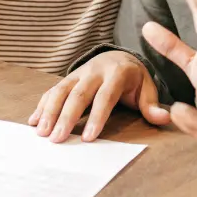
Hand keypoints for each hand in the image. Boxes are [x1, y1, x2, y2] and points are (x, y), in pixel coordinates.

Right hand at [28, 50, 167, 142]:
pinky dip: (42, 105)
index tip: (89, 138)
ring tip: (41, 132)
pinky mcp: (67, 78)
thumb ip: (151, 104)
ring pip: (61, 90)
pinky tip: (33, 122)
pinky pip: (52, 90)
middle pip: (78, 94)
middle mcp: (95, 71)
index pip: (106, 97)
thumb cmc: (133, 79)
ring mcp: (78, 73)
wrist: (118, 57)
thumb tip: (164, 117)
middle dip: (66, 117)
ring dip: (49, 111)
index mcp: (117, 73)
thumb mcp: (146, 88)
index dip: (97, 117)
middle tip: (57, 139)